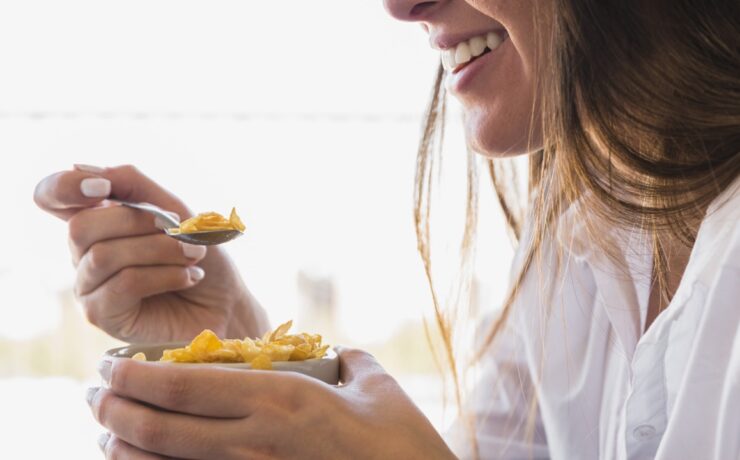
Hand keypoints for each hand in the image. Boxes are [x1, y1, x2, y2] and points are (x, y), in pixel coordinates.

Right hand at [34, 164, 268, 342]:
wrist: (228, 302)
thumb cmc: (201, 255)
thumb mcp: (174, 209)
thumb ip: (132, 185)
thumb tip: (81, 168)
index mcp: (97, 220)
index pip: (51, 195)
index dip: (64, 186)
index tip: (104, 188)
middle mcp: (83, 253)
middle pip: (80, 227)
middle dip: (137, 222)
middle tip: (181, 230)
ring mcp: (89, 286)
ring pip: (104, 256)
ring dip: (160, 250)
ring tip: (195, 255)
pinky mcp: (102, 315)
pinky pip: (123, 284)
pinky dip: (164, 275)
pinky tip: (189, 278)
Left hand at [88, 347, 455, 459]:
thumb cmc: (402, 443)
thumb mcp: (379, 386)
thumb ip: (351, 360)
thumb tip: (339, 353)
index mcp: (281, 400)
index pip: (188, 384)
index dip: (140, 375)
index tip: (112, 366)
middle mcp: (255, 442)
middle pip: (163, 428)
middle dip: (117, 409)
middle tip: (93, 395)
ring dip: (126, 449)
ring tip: (105, 433)